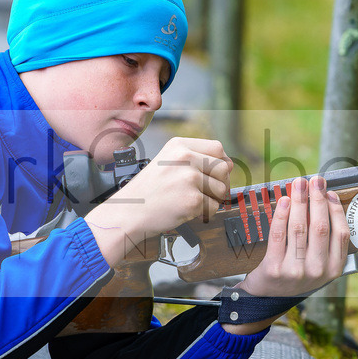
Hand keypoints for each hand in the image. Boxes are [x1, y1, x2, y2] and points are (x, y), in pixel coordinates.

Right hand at [85, 137, 231, 265]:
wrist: (128, 212)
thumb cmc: (148, 190)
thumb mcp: (167, 162)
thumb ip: (195, 159)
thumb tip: (229, 165)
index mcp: (179, 146)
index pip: (217, 148)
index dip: (221, 162)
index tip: (216, 173)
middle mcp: (185, 158)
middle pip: (223, 168)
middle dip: (221, 183)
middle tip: (207, 192)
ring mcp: (189, 179)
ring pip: (221, 189)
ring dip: (213, 199)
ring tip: (192, 201)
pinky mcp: (192, 200)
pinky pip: (214, 206)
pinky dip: (205, 212)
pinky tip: (187, 210)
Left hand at [224, 176, 348, 333]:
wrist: (266, 298)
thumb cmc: (295, 274)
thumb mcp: (317, 265)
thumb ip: (325, 241)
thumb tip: (324, 201)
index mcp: (334, 269)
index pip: (341, 234)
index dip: (336, 210)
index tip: (329, 192)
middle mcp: (318, 271)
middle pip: (321, 227)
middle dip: (317, 199)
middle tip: (314, 180)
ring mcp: (296, 271)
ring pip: (300, 228)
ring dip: (300, 201)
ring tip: (299, 184)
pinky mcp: (274, 269)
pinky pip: (279, 235)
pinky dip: (282, 215)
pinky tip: (285, 201)